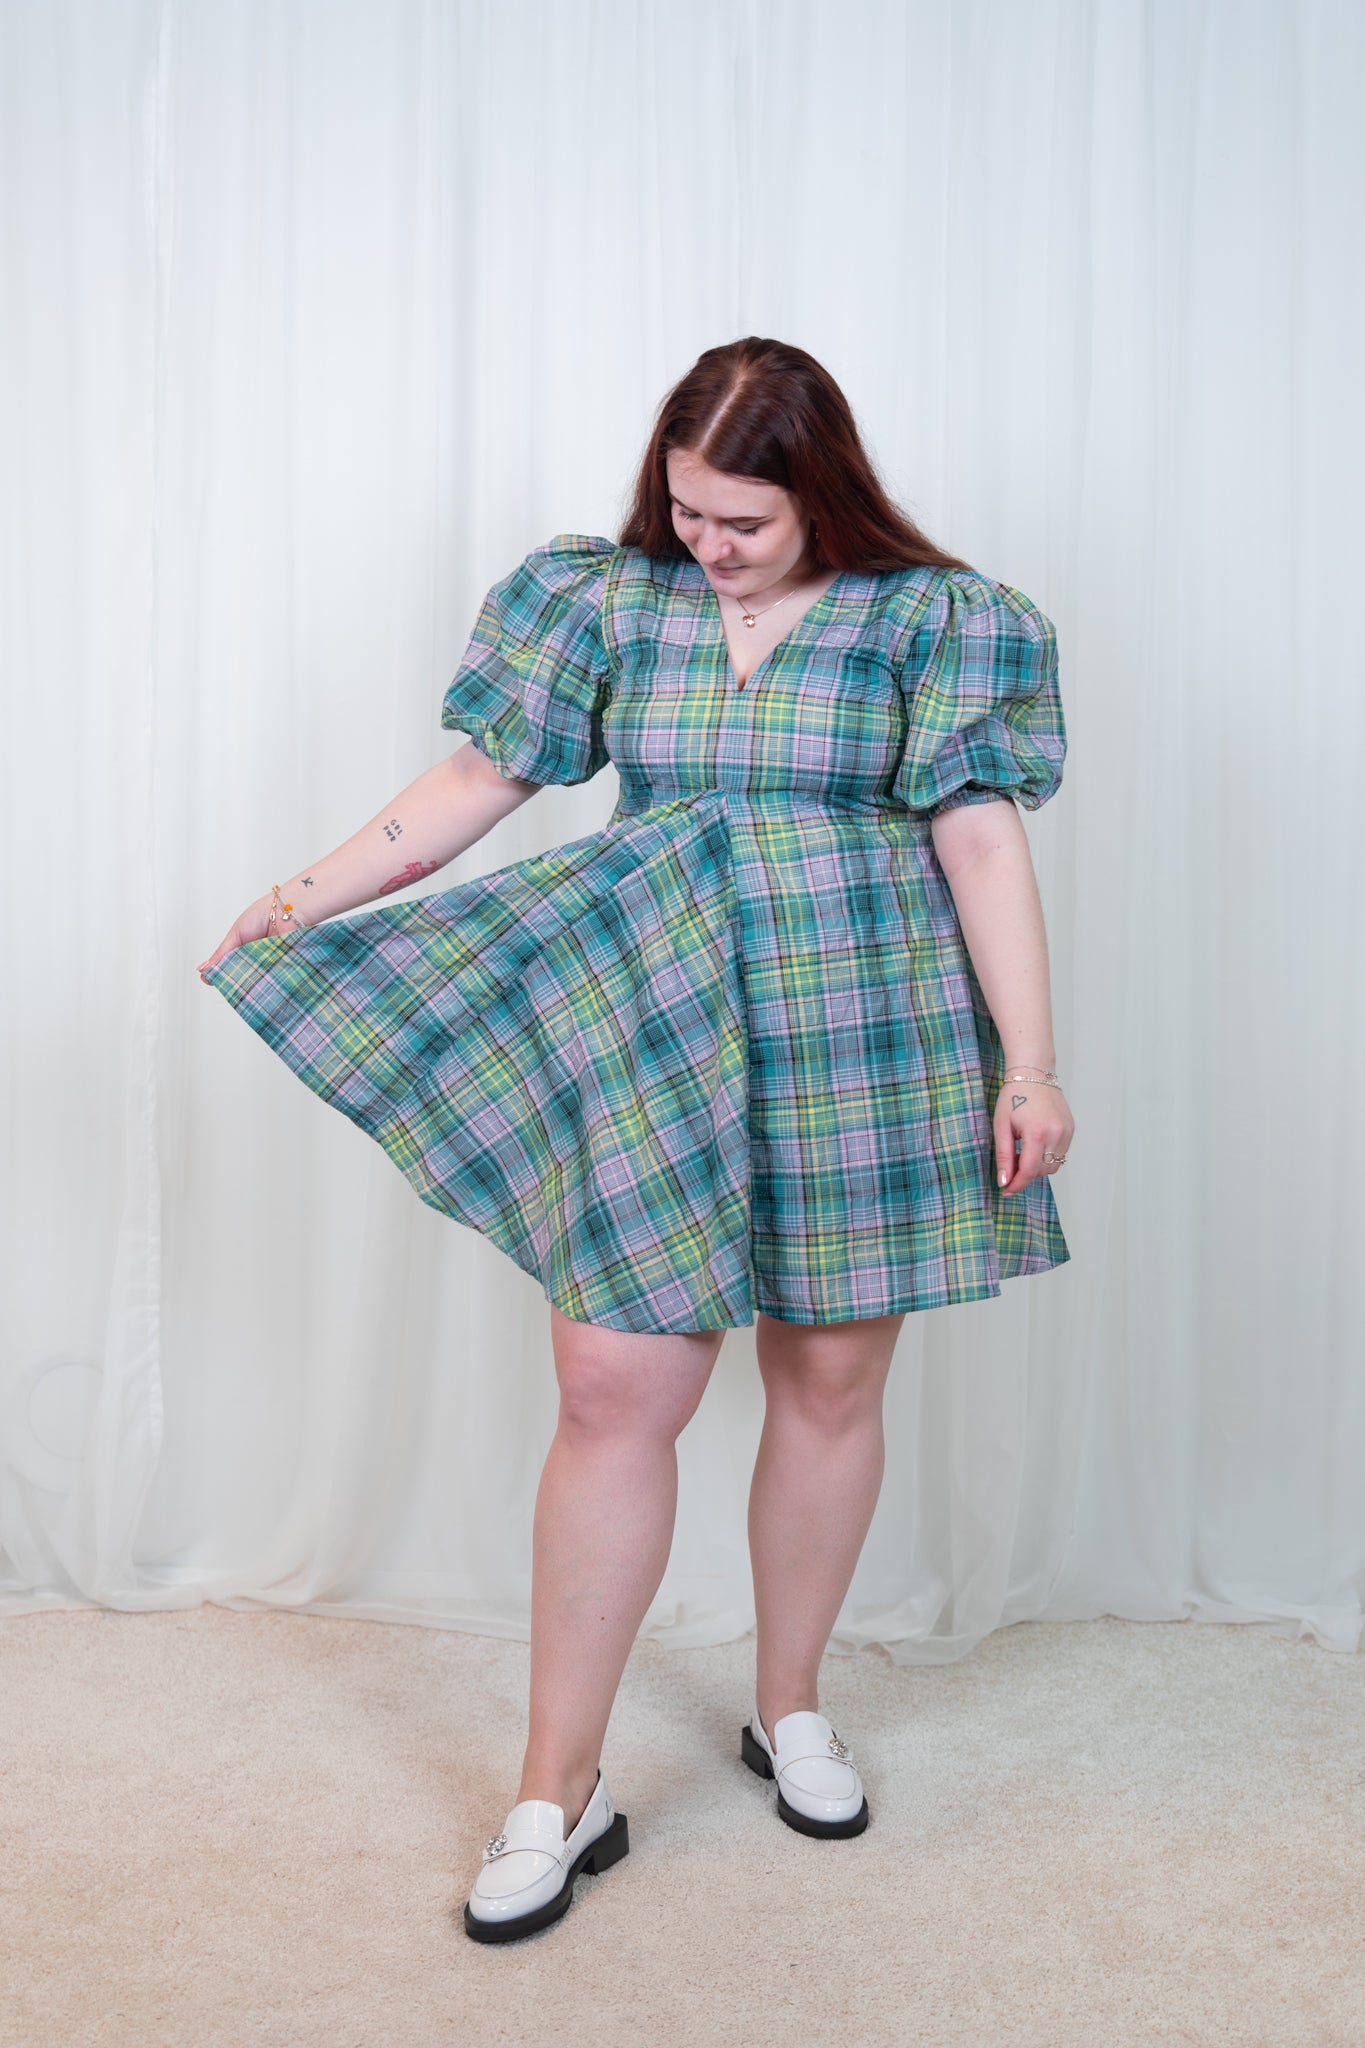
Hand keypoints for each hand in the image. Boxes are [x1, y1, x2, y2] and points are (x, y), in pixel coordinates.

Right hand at [197, 894, 278, 981]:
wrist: (288, 910)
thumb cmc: (262, 915)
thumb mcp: (236, 934)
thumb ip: (222, 953)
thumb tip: (202, 969)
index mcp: (242, 949)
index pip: (228, 967)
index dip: (220, 975)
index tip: (210, 981)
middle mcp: (255, 958)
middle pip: (242, 977)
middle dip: (235, 981)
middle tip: (228, 984)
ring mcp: (269, 964)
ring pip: (256, 981)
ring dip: (250, 982)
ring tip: (243, 983)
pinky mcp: (282, 967)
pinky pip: (272, 979)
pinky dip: (266, 981)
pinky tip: (259, 983)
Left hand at [992, 1079, 1073, 1196]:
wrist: (1033, 1074)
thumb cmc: (1014, 1096)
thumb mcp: (1002, 1126)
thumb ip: (1004, 1156)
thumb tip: (1004, 1181)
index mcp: (1037, 1133)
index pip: (1029, 1171)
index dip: (1017, 1184)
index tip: (1006, 1191)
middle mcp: (1056, 1134)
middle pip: (1042, 1171)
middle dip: (1025, 1174)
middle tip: (1011, 1165)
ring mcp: (1066, 1132)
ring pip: (1054, 1165)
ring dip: (1037, 1166)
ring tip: (1022, 1152)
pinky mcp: (1071, 1129)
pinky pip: (1060, 1154)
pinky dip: (1047, 1156)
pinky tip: (1034, 1145)